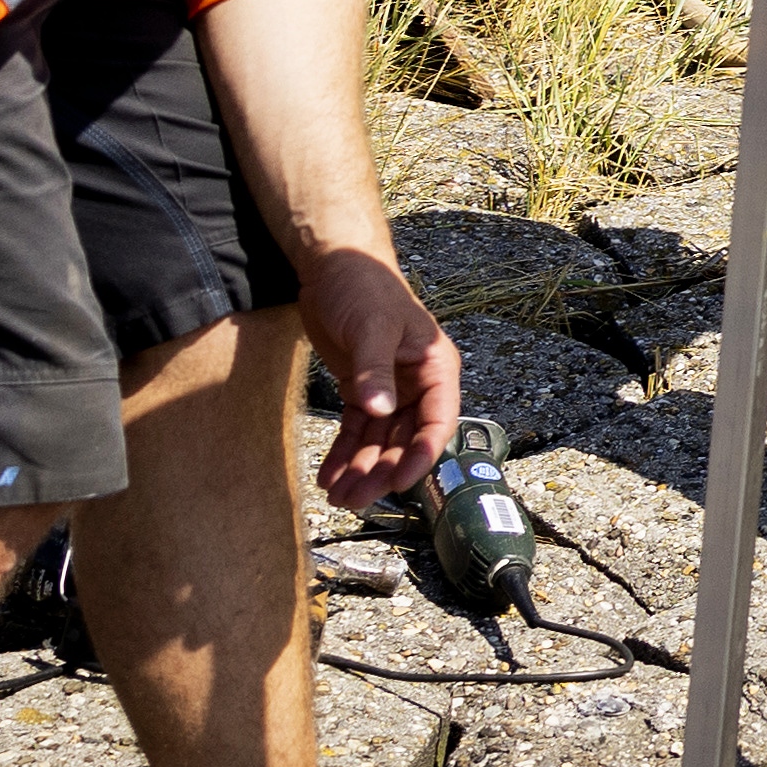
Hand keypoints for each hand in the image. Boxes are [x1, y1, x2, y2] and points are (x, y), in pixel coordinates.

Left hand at [301, 251, 459, 505]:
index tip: (400, 483)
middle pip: (405, 438)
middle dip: (383, 471)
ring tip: (339, 497)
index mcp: (435, 367)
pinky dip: (344, 453)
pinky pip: (356, 429)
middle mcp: (417, 383)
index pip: (437, 420)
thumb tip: (381, 411)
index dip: (422, 454)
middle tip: (357, 500)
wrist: (334, 266)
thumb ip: (376, 371)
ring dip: (361, 469)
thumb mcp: (372, 328)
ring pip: (380, 440)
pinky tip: (329, 475)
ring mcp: (390, 389)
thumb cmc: (365, 288)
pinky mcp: (361, 389)